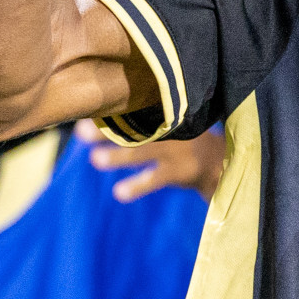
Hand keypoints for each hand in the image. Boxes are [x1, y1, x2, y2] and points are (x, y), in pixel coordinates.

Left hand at [75, 119, 227, 201]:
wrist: (217, 161)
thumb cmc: (181, 138)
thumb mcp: (169, 119)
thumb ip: (142, 115)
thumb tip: (98, 111)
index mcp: (164, 110)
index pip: (135, 105)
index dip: (111, 108)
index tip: (88, 107)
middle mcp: (169, 126)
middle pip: (134, 126)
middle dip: (107, 130)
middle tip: (81, 131)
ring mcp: (176, 148)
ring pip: (142, 151)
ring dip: (118, 156)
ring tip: (96, 159)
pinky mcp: (180, 170)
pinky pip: (155, 178)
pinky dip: (137, 185)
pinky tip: (119, 192)